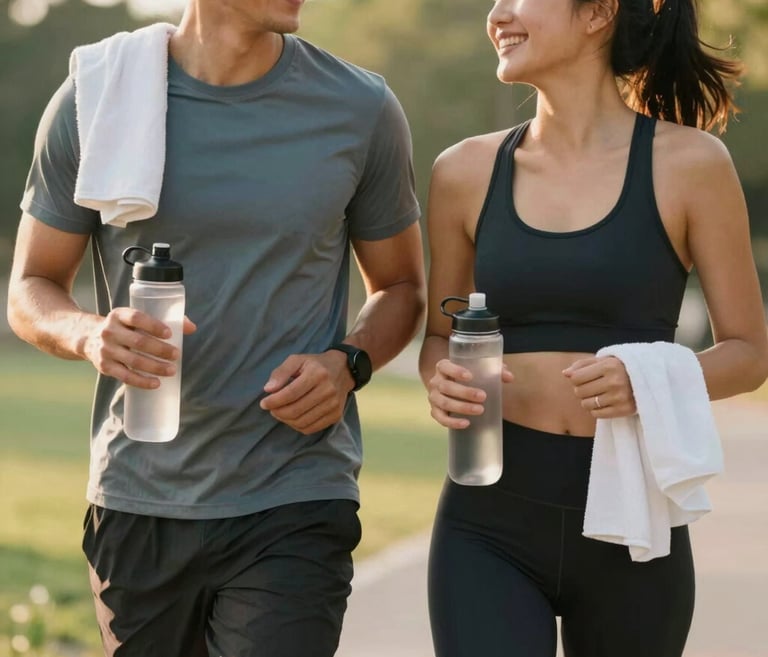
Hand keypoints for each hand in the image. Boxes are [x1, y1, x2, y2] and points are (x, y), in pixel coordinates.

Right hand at [82, 308, 196, 388]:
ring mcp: (106, 350)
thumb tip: (191, 328)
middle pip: (138, 341)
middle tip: (177, 355)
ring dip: (155, 367)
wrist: (89, 338)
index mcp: (119, 315)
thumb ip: (164, 320)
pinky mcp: (105, 366)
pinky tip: (156, 383)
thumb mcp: (136, 319)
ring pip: (133, 360)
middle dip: (160, 349)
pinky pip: (125, 376)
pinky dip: (141, 381)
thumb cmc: (124, 328)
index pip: (136, 318)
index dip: (153, 326)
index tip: (169, 334)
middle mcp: (109, 331)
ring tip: (172, 370)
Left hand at [259, 351, 353, 434]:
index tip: (263, 403)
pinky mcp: (336, 415)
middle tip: (271, 408)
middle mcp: (328, 390)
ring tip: (280, 413)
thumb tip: (268, 389)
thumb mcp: (297, 360)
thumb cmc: (315, 364)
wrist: (344, 370)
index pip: (291, 393)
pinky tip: (292, 418)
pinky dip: (297, 426)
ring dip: (286, 420)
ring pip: (302, 422)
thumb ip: (281, 372)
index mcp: (317, 374)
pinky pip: (311, 428)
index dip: (274, 401)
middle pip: (296, 410)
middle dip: (278, 412)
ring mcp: (333, 405)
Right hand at [427, 359, 513, 429]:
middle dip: (464, 392)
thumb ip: (494, 370)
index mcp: (443, 367)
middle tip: (483, 396)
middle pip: (446, 387)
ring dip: (461, 407)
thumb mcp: (478, 370)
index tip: (470, 376)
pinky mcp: (435, 411)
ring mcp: (433, 397)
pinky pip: (441, 418)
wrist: (451, 388)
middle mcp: (435, 381)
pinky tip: (466, 423)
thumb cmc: (468, 376)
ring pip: (444, 403)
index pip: (445, 366)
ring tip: (480, 410)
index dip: (455, 371)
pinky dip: (452, 422)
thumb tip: (509, 377)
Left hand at [563, 356, 635, 418]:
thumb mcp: (604, 360)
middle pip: (579, 392)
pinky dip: (596, 409)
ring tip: (598, 394)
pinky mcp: (623, 410)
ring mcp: (619, 397)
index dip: (576, 379)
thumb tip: (565, 373)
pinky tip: (604, 402)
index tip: (584, 378)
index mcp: (608, 366)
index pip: (576, 378)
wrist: (649, 379)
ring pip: (586, 404)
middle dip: (581, 390)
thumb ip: (582, 365)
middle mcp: (614, 382)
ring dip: (588, 400)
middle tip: (592, 386)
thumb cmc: (621, 368)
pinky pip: (596, 414)